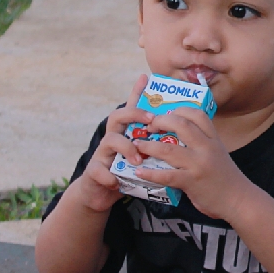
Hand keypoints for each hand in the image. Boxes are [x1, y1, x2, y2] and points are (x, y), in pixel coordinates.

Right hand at [74, 74, 153, 212]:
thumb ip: (155, 144)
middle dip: (133, 114)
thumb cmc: (127, 171)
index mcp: (126, 132)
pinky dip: (109, 176)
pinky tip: (117, 182)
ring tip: (137, 160)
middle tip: (150, 121)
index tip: (145, 78)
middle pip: (117, 116)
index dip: (136, 92)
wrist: (101, 194)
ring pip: (109, 140)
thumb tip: (179, 133)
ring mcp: (102, 153)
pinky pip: (99, 170)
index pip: (131, 108)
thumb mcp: (142, 155)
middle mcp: (113, 138)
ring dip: (126, 148)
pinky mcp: (94, 172)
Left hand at [133, 107, 253, 221]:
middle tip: (149, 127)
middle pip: (181, 125)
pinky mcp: (191, 182)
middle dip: (160, 122)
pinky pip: (166, 175)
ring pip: (169, 149)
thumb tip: (178, 136)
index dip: (179, 110)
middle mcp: (207, 148)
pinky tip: (139, 172)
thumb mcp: (218, 153)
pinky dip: (150, 173)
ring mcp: (198, 164)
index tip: (166, 113)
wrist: (238, 199)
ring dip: (148, 146)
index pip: (197, 114)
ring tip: (137, 146)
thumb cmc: (226, 177)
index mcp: (213, 139)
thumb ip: (202, 144)